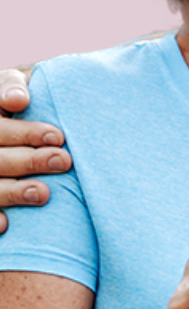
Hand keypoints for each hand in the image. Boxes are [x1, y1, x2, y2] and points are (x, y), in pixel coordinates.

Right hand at [0, 67, 70, 232]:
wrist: (19, 123)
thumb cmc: (31, 102)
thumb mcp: (24, 86)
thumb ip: (20, 86)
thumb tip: (19, 100)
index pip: (0, 113)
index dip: (24, 130)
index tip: (54, 132)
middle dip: (28, 158)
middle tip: (63, 159)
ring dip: (12, 190)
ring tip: (43, 193)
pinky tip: (7, 222)